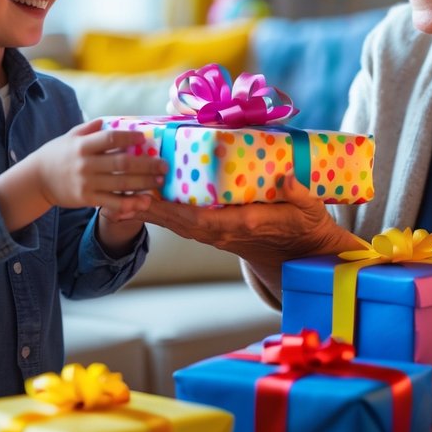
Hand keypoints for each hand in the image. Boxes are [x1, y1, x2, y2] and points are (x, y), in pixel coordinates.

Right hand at [0, 119, 166, 232]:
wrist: (37, 180)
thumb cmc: (57, 155)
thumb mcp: (70, 136)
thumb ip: (91, 128)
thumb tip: (112, 119)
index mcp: (82, 145)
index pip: (110, 138)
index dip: (129, 137)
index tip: (145, 138)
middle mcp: (85, 164)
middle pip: (122, 163)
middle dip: (147, 164)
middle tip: (164, 164)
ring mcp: (87, 183)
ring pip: (121, 183)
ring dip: (144, 182)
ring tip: (160, 179)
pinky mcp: (87, 199)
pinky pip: (112, 202)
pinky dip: (130, 202)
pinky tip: (144, 200)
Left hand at [134, 173, 361, 288]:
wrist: (300, 253)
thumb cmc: (305, 226)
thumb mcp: (310, 210)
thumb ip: (298, 194)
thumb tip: (288, 179)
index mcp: (246, 224)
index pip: (207, 220)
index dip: (179, 211)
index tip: (157, 200)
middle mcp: (226, 232)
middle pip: (182, 223)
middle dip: (153, 211)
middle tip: (125, 197)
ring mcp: (218, 234)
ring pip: (178, 225)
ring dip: (150, 214)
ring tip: (122, 200)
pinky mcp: (214, 231)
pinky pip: (183, 224)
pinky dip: (160, 214)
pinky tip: (141, 202)